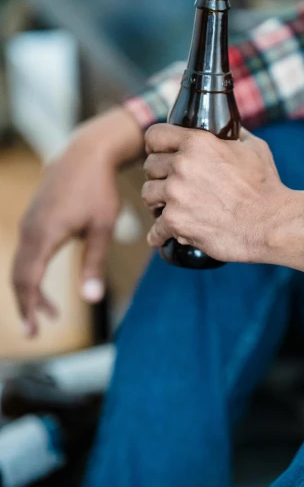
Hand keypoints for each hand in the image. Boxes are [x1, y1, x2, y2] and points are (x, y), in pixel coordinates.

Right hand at [12, 107, 143, 336]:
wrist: (85, 154)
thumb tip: (91, 299)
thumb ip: (94, 265)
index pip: (28, 280)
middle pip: (18, 276)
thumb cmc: (98, 190)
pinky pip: (25, 254)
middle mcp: (30, 230)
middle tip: (34, 332)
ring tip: (49, 315)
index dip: (29, 308)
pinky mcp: (32, 220)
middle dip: (25, 306)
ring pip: (20, 266)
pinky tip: (47, 289)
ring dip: (30, 292)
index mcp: (44, 235)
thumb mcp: (102, 229)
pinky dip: (31, 275)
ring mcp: (28, 224)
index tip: (33, 332)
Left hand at [142, 124, 303, 272]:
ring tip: (168, 208)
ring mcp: (176, 195)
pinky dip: (159, 235)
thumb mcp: (253, 148)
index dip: (155, 146)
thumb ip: (233, 134)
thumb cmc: (266, 187)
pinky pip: (155, 229)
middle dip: (159, 176)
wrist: (271, 223)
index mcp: (197, 142)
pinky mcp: (176, 222)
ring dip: (157, 202)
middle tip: (170, 186)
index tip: (159, 154)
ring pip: (148, 195)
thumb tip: (226, 127)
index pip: (154, 136)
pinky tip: (161, 236)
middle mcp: (182, 166)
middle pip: (150, 167)